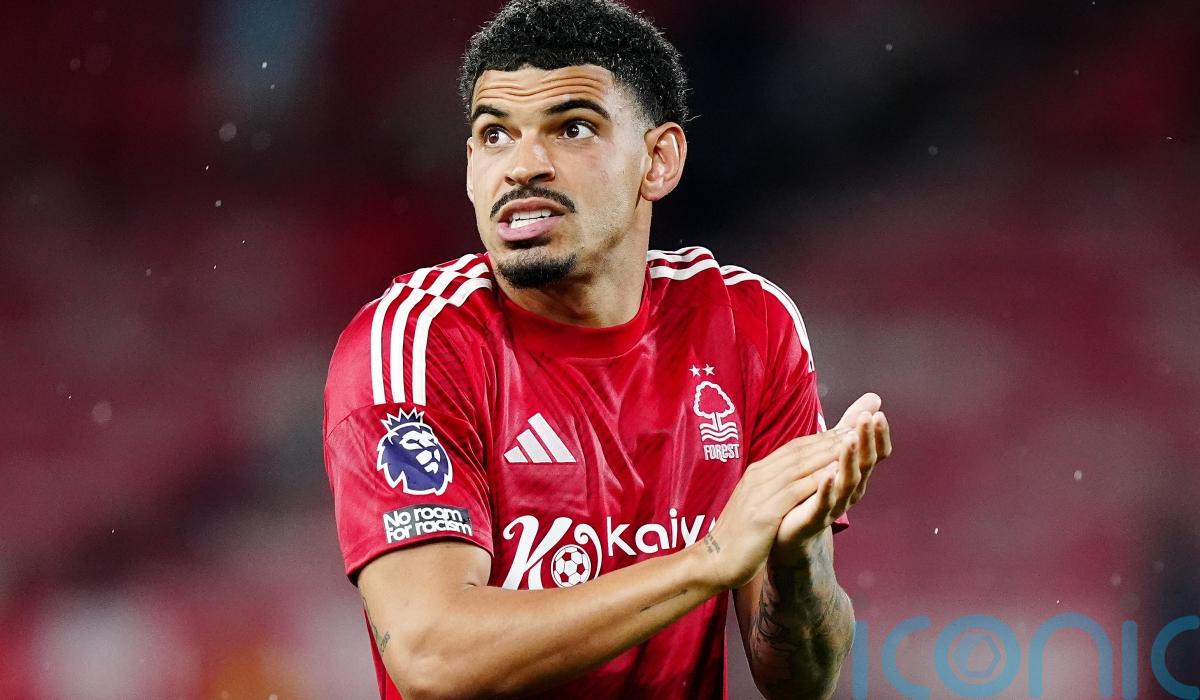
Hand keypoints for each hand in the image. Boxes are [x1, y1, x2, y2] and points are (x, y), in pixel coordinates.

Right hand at [699, 429, 856, 589]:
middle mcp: (759, 476)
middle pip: (800, 451)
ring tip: (854, 441)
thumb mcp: (756, 502)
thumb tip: (793, 477)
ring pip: (800, 466)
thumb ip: (773, 486)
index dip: (822, 437)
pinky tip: (836, 474)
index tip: (848, 428)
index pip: (795, 448)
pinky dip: (817, 480)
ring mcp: (760, 493)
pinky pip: (795, 493)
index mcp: (758, 473)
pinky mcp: (763, 514)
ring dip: (828, 452)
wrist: (714, 560)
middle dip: (831, 437)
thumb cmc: (739, 534)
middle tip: (859, 425)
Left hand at [773, 393, 892, 565]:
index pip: (874, 452)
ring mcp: (834, 505)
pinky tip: (828, 474)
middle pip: (865, 463)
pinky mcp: (814, 518)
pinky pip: (823, 503)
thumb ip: (849, 427)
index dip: (877, 434)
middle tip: (869, 417)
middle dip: (867, 439)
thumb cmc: (812, 491)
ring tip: (851, 439)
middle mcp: (850, 489)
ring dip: (850, 458)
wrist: (789, 534)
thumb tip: (874, 398)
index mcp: (854, 474)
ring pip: (848, 480)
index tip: (877, 412)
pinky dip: (827, 488)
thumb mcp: (831, 454)